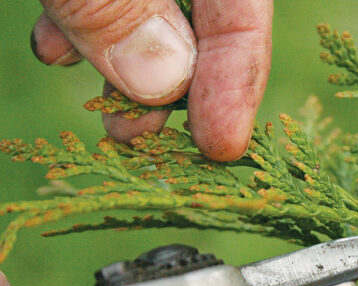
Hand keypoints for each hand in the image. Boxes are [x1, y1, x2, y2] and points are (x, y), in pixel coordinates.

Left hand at [30, 0, 272, 160]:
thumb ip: (115, 5)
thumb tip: (161, 82)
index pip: (242, 6)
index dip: (238, 78)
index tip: (222, 145)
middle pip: (204, 21)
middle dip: (177, 90)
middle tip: (146, 144)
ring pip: (152, 14)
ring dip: (125, 71)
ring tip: (107, 120)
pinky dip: (86, 30)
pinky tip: (59, 53)